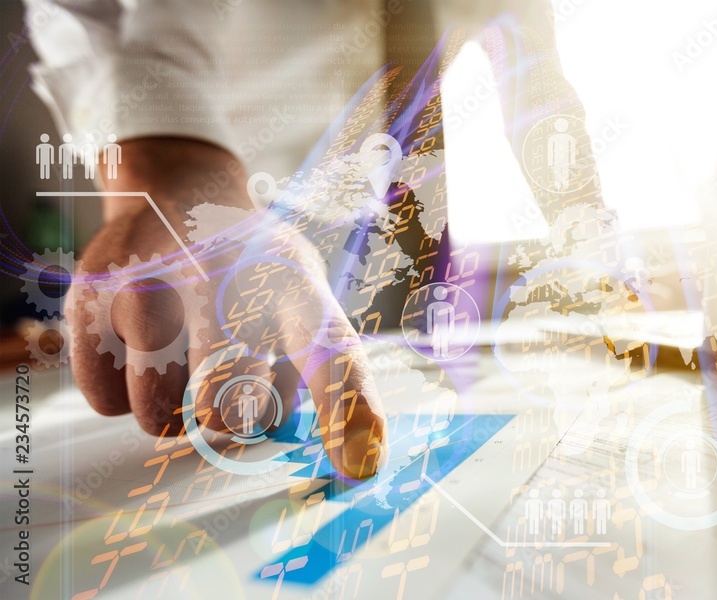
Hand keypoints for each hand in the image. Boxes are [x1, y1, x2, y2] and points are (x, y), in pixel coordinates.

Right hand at [66, 138, 386, 478]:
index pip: (330, 351)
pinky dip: (121, 388)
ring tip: (179, 352)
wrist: (177, 189)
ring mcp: (151, 278)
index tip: (360, 463)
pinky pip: (106, 398)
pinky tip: (135, 339)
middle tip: (225, 377)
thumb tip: (329, 453)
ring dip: (171, 406)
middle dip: (228, 416)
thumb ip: (312, 374)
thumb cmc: (253, 270)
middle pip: (228, 410)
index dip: (346, 409)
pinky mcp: (90, 293)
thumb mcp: (300, 301)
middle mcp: (224, 273)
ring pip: (159, 414)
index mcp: (293, 283)